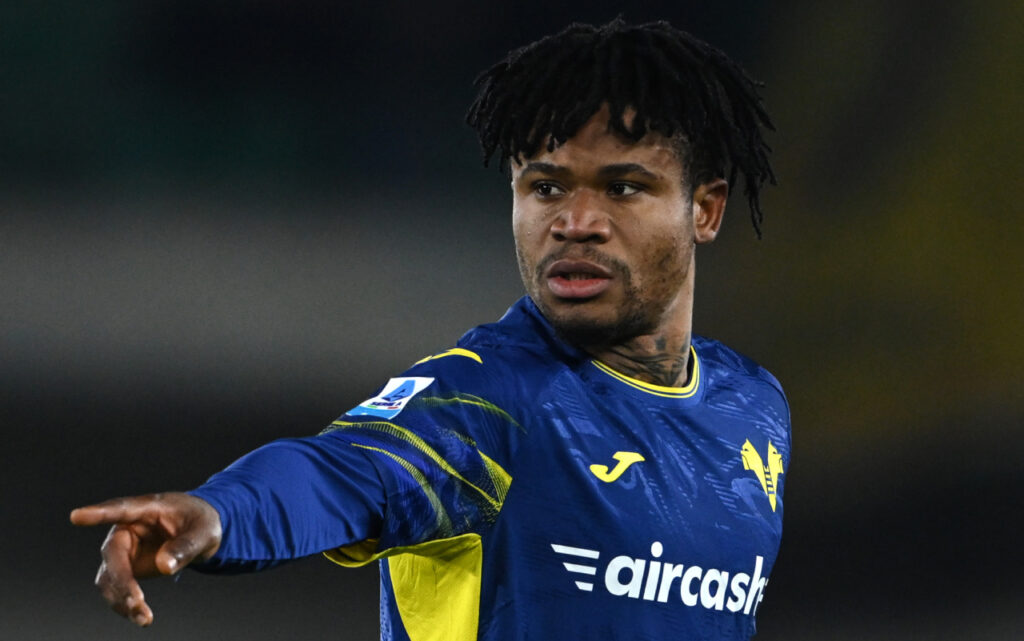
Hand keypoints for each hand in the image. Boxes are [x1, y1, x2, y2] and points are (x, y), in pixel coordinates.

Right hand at [70, 492, 221, 626]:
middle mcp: (127, 528)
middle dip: (122, 580)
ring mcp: (123, 549)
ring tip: (144, 618)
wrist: (199, 532)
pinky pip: (115, 588)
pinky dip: (124, 604)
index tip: (76, 516)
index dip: (97, 513)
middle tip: (137, 602)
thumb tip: (164, 566)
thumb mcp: (204, 530)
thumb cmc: (201, 522)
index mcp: (147, 508)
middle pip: (112, 553)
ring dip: (121, 598)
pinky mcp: (124, 568)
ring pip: (109, 576)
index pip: (119, 509)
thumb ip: (186, 546)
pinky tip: (140, 616)